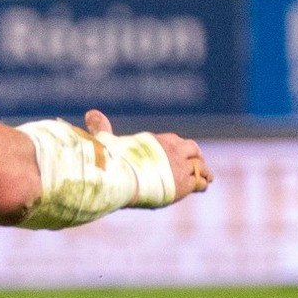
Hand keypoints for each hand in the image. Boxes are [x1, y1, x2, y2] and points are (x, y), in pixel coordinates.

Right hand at [84, 109, 210, 202]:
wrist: (123, 178)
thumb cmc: (113, 160)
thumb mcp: (107, 141)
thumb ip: (102, 128)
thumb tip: (90, 112)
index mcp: (156, 140)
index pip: (174, 140)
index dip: (179, 147)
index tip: (181, 151)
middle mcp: (172, 150)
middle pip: (191, 149)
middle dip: (195, 155)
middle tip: (198, 161)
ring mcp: (180, 166)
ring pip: (199, 165)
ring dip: (203, 170)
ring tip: (207, 176)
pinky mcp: (185, 182)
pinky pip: (201, 180)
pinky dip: (203, 182)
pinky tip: (205, 185)